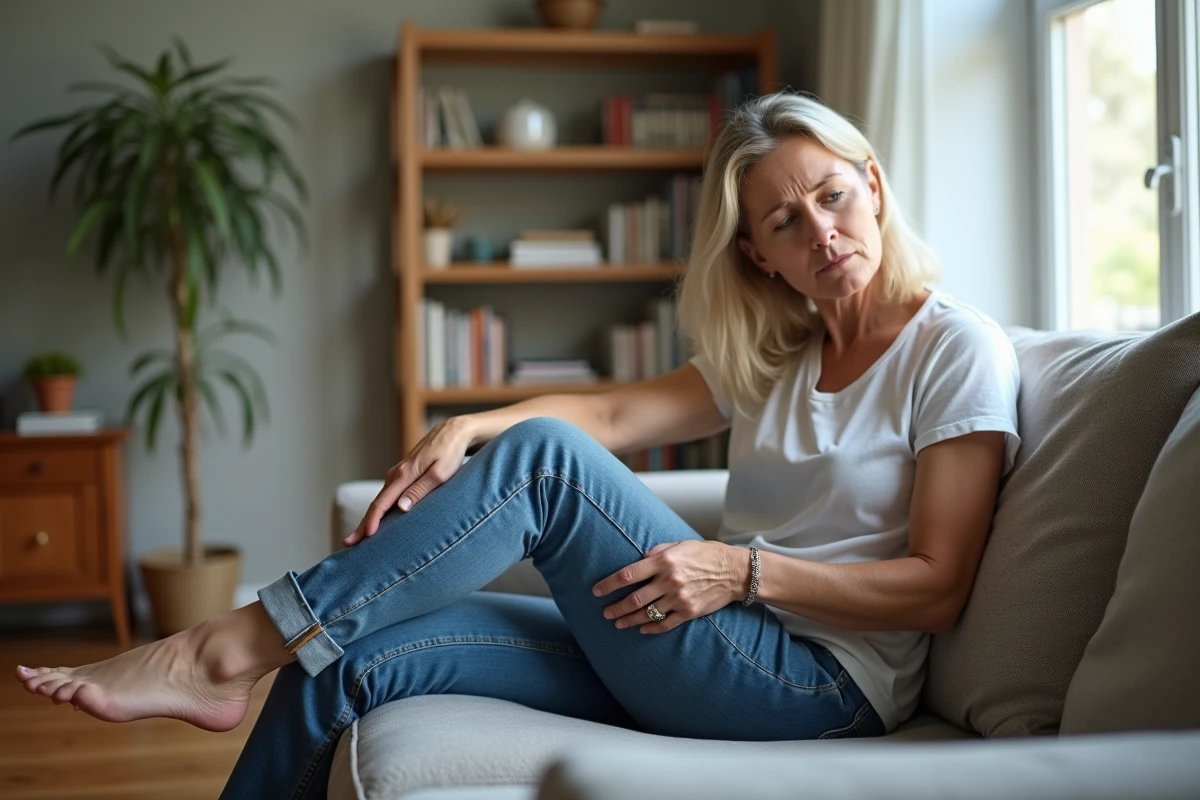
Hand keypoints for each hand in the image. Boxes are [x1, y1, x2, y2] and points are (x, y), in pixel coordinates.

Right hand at [344, 416, 475, 545]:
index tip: (366, 537)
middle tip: (348, 543)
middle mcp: (396, 474)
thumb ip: (420, 490)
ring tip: (360, 536)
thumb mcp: (440, 473)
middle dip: (362, 524)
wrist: (453, 432)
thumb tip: (401, 508)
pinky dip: (380, 508)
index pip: (382, 502)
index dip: (372, 521)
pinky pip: (388, 494)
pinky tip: (378, 518)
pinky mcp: (404, 474)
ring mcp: (398, 473)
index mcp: (404, 475)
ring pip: (381, 499)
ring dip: (370, 517)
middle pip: (376, 503)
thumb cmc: (451, 453)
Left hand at [592, 541, 745, 633]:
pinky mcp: (689, 612)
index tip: (596, 591)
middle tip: (604, 612)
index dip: (609, 584)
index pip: (628, 575)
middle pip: (634, 599)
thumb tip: (638, 559)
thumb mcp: (680, 545)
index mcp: (664, 561)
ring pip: (647, 614)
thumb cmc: (705, 554)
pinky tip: (641, 629)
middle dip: (615, 607)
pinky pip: (665, 624)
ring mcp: (679, 598)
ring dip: (629, 620)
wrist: (734, 572)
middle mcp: (669, 580)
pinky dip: (651, 628)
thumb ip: (657, 552)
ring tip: (617, 623)